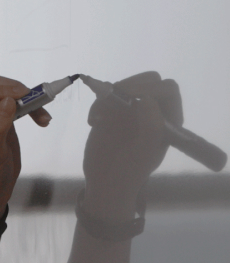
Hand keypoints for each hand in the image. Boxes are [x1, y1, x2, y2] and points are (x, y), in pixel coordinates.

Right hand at [82, 71, 179, 218]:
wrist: (105, 182)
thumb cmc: (129, 172)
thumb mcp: (144, 153)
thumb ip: (152, 126)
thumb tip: (145, 98)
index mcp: (169, 119)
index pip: (167, 89)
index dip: (150, 90)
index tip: (131, 100)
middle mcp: (154, 110)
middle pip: (149, 80)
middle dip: (130, 86)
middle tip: (111, 102)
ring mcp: (133, 108)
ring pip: (126, 83)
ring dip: (110, 95)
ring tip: (98, 118)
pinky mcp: (113, 110)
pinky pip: (107, 93)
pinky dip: (97, 103)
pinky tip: (93, 121)